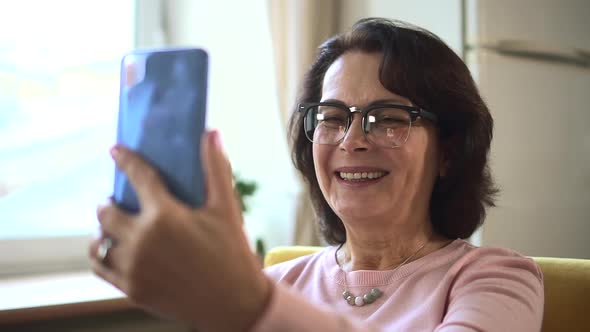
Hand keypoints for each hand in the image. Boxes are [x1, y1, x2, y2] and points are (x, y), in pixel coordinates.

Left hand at [89, 130, 270, 330]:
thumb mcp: (226, 210)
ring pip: (99, 240)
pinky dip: (103, 254)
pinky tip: (115, 250)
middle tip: (120, 202)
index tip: (115, 151)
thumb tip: (211, 133)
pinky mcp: (131, 288)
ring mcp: (133, 266)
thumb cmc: (232, 253)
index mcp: (165, 215)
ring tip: (115, 227)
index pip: (137, 177)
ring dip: (103, 229)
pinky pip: (102, 266)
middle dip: (110, 202)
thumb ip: (216, 169)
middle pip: (106, 211)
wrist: (234, 303)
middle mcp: (142, 240)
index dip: (125, 160)